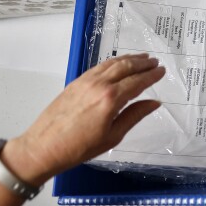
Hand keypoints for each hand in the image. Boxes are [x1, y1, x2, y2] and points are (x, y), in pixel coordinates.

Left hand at [1, 54, 165, 186]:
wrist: (43, 148)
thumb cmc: (80, 148)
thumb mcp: (113, 136)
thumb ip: (134, 115)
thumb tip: (154, 102)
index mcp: (110, 99)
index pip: (137, 82)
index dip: (151, 76)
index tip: (162, 71)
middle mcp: (99, 85)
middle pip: (126, 67)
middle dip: (142, 63)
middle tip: (155, 62)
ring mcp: (86, 81)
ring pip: (112, 64)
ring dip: (129, 59)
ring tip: (142, 58)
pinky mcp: (76, 82)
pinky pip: (99, 67)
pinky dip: (113, 62)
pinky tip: (119, 63)